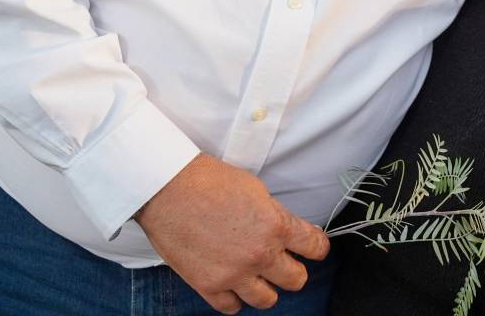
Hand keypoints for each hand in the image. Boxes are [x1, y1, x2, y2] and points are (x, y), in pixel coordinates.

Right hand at [136, 154, 329, 313]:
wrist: (167, 187)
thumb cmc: (208, 181)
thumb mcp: (255, 189)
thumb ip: (274, 215)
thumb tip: (287, 229)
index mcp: (276, 226)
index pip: (315, 247)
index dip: (317, 246)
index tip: (313, 247)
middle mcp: (260, 254)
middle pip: (296, 279)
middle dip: (293, 269)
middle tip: (284, 261)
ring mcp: (234, 274)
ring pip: (267, 300)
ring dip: (266, 287)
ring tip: (257, 275)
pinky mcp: (209, 286)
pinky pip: (232, 307)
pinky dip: (234, 298)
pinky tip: (233, 285)